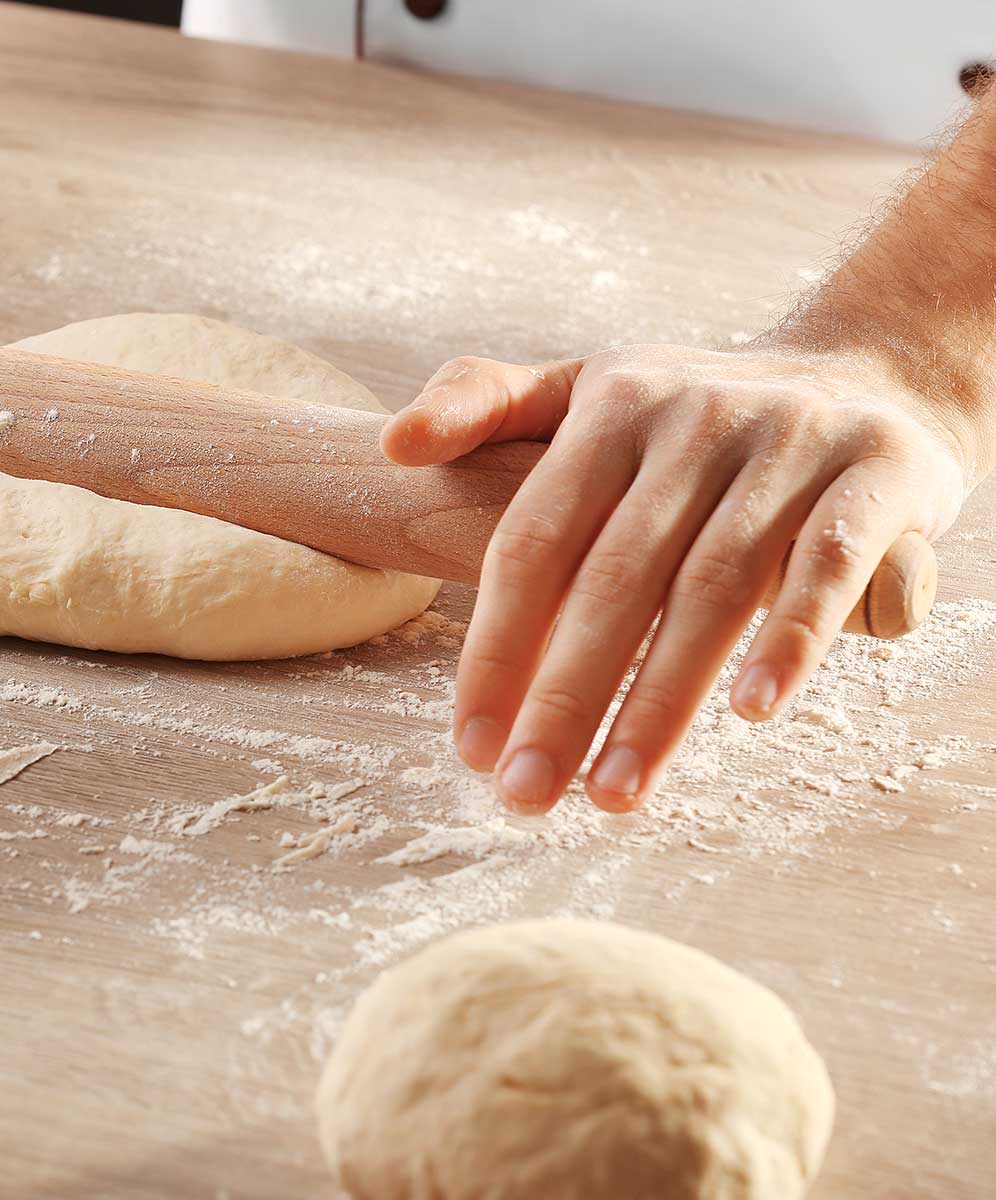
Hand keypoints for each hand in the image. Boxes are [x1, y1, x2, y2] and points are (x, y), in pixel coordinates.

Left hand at [381, 342, 972, 813]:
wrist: (871, 371)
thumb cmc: (692, 414)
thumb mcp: (586, 387)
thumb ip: (484, 403)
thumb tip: (393, 448)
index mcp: (612, 406)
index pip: (534, 542)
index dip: (496, 648)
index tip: (471, 746)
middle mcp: (696, 420)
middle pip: (613, 580)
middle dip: (562, 698)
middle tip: (524, 795)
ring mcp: (789, 445)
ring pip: (711, 589)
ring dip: (659, 701)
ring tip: (612, 790)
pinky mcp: (879, 475)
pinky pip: (825, 569)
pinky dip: (789, 640)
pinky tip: (750, 714)